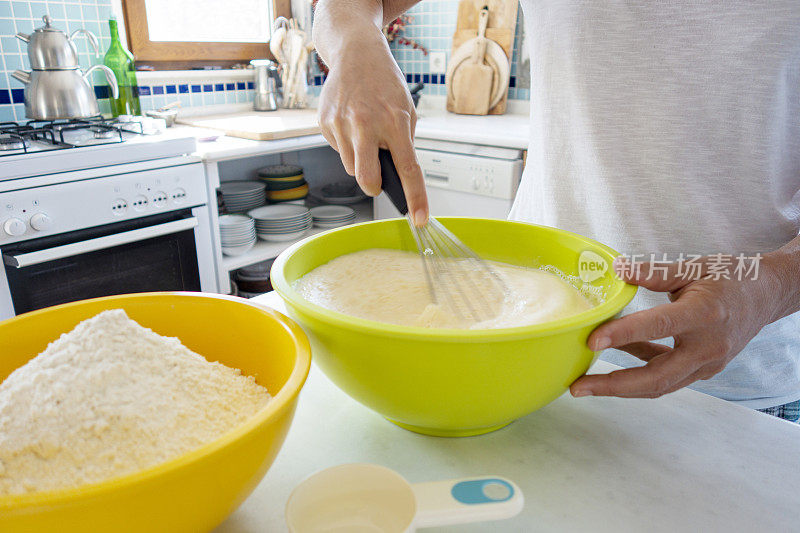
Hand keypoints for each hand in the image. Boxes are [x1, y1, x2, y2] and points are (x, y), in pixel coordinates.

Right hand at [317, 40, 428, 225]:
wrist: (356, 53)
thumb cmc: (384, 83)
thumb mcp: (406, 110)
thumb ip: (403, 143)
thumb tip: (398, 175)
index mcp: (394, 121)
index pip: (407, 169)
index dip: (415, 198)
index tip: (419, 218)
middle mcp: (366, 124)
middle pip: (367, 179)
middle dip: (373, 187)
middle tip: (377, 181)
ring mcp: (342, 124)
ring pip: (351, 167)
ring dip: (360, 161)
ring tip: (364, 134)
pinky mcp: (325, 123)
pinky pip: (338, 150)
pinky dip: (347, 145)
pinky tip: (351, 124)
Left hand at [570, 254, 782, 398]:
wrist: (766, 296)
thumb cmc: (730, 278)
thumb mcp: (693, 267)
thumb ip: (654, 272)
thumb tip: (617, 269)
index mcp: (704, 313)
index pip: (659, 326)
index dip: (624, 334)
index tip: (592, 341)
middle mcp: (708, 346)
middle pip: (657, 377)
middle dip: (613, 385)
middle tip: (577, 386)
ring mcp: (707, 363)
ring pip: (659, 385)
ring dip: (621, 386)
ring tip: (586, 384)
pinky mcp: (703, 370)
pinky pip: (666, 377)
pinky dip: (640, 371)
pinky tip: (617, 359)